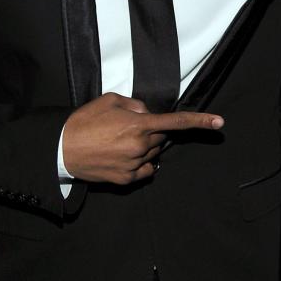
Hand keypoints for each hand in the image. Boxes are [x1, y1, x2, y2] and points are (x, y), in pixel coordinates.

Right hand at [62, 92, 223, 184]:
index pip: (176, 122)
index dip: (200, 121)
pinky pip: (146, 170)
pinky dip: (141, 163)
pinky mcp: (126, 179)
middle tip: (128, 128)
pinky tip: (124, 157)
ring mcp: (134, 165)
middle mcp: (139, 146)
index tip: (219, 122)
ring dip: (144, 147)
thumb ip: (135, 105)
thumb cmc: (83, 122)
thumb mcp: (109, 101)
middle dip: (152, 131)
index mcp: (138, 125)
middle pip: (162, 138)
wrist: (61, 148)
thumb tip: (147, 113)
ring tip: (118, 142)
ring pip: (153, 153)